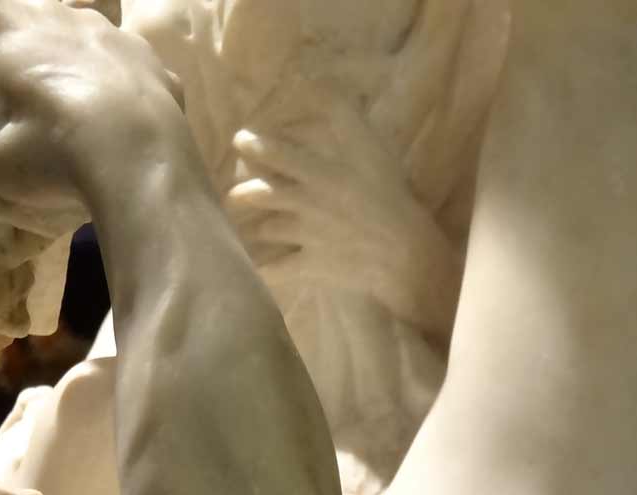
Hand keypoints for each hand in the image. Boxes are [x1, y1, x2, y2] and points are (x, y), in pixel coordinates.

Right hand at [0, 0, 178, 238]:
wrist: (142, 163)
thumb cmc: (56, 158)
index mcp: (18, 32)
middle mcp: (66, 19)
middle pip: (30, 5)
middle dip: (12, 26)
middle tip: (5, 58)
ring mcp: (113, 36)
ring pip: (81, 28)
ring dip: (67, 51)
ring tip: (63, 91)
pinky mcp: (151, 63)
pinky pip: (125, 60)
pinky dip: (113, 79)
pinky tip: (113, 112)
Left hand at [228, 96, 462, 344]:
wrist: (402, 251)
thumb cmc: (388, 194)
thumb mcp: (369, 144)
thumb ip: (341, 112)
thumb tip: (312, 81)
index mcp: (315, 172)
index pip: (276, 154)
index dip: (254, 145)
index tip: (240, 141)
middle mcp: (302, 203)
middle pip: (261, 195)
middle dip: (242, 192)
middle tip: (234, 193)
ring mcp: (303, 237)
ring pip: (266, 229)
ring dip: (252, 228)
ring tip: (241, 227)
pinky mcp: (309, 266)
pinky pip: (278, 270)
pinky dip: (263, 271)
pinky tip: (252, 272)